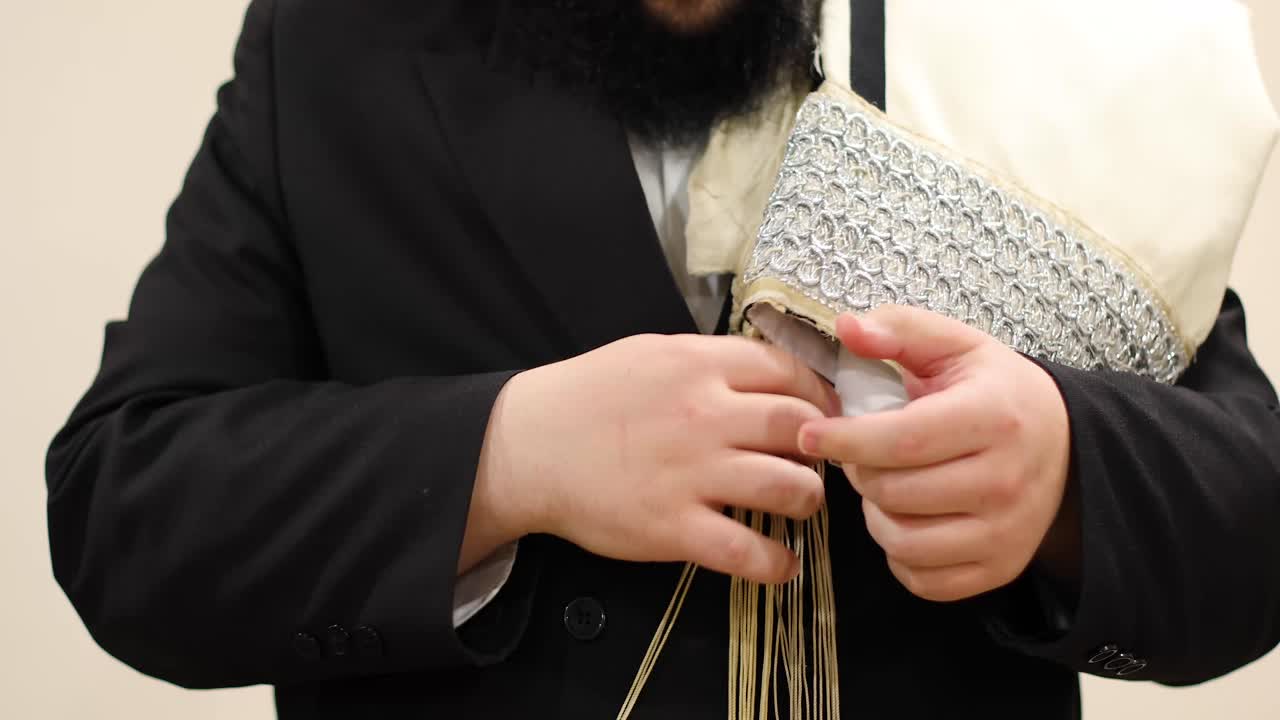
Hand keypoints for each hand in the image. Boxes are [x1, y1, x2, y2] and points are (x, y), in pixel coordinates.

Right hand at [467, 334, 841, 583]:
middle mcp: (704, 415)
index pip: (788, 372)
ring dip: (809, 499)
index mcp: (698, 365)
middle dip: (823, 447)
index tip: (824, 414)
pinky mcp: (674, 528)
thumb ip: (710, 362)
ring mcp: (692, 474)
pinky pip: (749, 552)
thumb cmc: (588, 397)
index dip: (818, 395)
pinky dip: (777, 563)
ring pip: (791, 487)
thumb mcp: (651, 354)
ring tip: (801, 504)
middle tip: (818, 460)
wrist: (528, 446)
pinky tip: (782, 563)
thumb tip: (767, 373)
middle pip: (802, 427)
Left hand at [797, 306, 1074, 601]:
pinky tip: (907, 519)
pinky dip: (900, 555)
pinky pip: (923, 579)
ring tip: (885, 485)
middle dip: (859, 472)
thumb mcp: (955, 346)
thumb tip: (845, 327)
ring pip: (903, 542)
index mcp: (993, 417)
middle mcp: (1005, 481)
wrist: (1066, 445)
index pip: (902, 440)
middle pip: (895, 492)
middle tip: (862, 453)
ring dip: (876, 514)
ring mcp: (1005, 533)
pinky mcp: (1000, 569)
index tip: (809, 433)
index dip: (845, 439)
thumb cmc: (995, 392)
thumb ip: (898, 329)